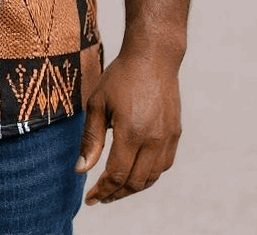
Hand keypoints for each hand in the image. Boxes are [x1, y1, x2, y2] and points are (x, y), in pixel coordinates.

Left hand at [75, 51, 181, 204]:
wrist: (153, 57)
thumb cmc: (120, 76)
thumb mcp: (97, 103)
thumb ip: (90, 139)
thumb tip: (81, 170)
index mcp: (131, 132)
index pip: (117, 175)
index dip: (102, 190)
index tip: (90, 198)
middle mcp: (153, 139)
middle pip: (135, 182)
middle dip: (116, 194)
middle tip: (100, 197)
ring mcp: (168, 138)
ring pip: (151, 178)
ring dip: (133, 188)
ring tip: (115, 190)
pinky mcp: (176, 133)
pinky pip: (164, 165)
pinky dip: (149, 175)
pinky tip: (135, 172)